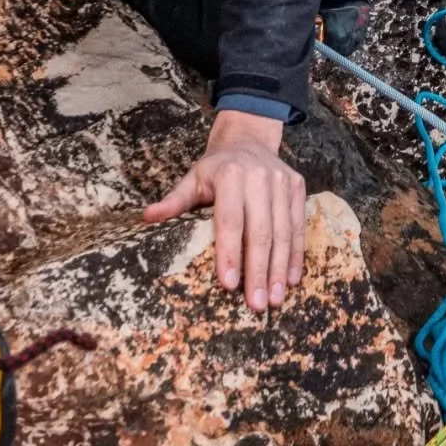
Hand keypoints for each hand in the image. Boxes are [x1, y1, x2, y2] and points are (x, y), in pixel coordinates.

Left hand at [144, 110, 305, 312]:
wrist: (249, 140)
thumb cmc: (216, 169)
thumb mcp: (193, 179)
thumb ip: (174, 201)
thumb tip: (148, 217)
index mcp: (231, 175)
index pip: (230, 220)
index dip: (230, 253)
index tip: (229, 285)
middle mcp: (260, 177)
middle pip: (260, 231)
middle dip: (259, 271)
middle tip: (257, 304)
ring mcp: (283, 182)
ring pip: (283, 232)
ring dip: (279, 268)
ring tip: (275, 300)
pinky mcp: (298, 187)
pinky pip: (298, 225)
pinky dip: (296, 254)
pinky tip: (291, 279)